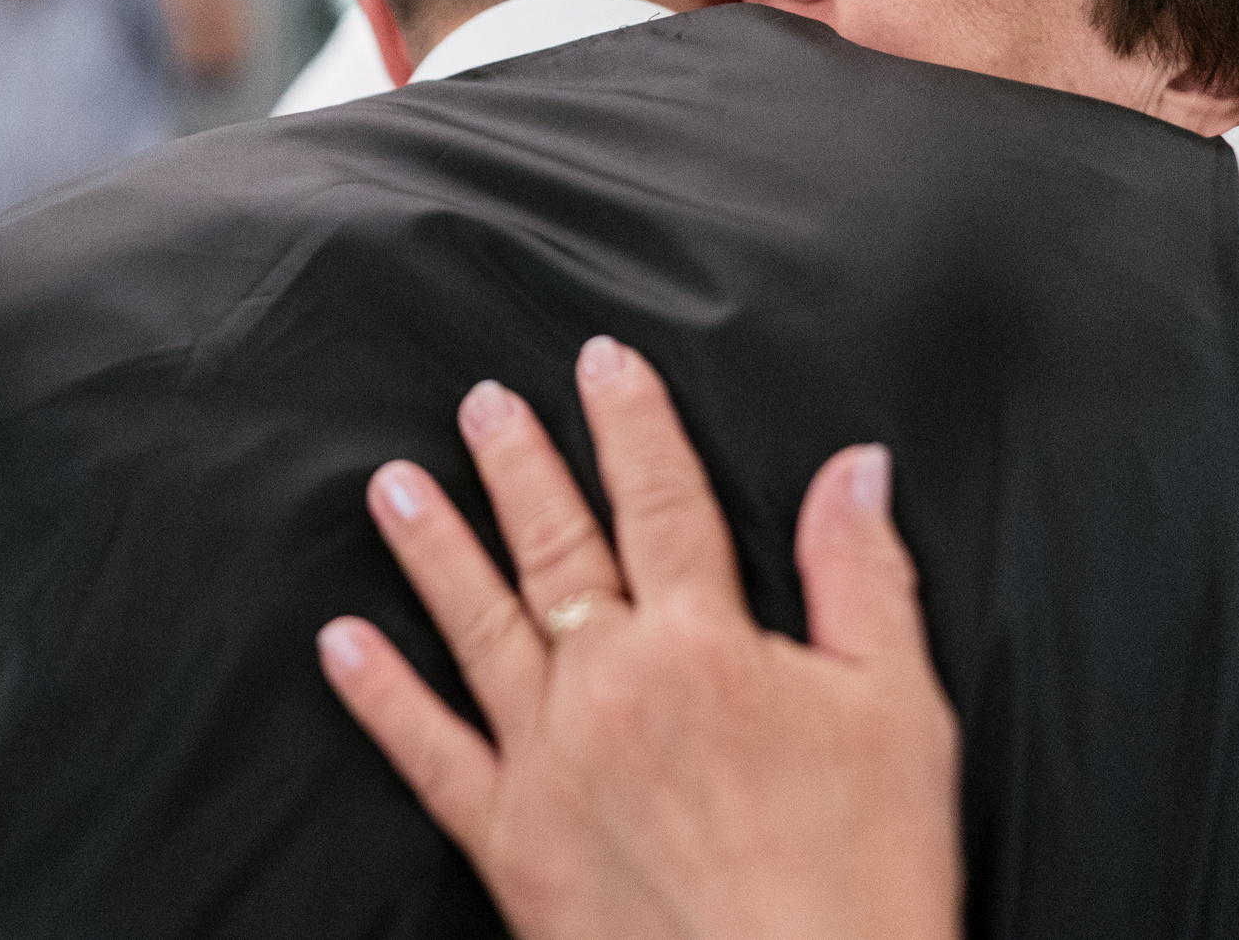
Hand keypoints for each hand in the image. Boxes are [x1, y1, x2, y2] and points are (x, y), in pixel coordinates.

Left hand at [318, 337, 960, 939]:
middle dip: (517, 465)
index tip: (600, 362)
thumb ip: (863, 577)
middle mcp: (609, 684)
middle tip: (478, 404)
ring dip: (433, 549)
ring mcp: (548, 760)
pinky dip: (379, 696)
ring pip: (477, 626)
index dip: (630, 423)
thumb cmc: (862, 877)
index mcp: (704, 644)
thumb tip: (853, 468)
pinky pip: (428, 753)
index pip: (661, 501)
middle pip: (556, 545)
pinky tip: (340, 645)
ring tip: (393, 486)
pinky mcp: (508, 840)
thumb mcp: (899, 711)